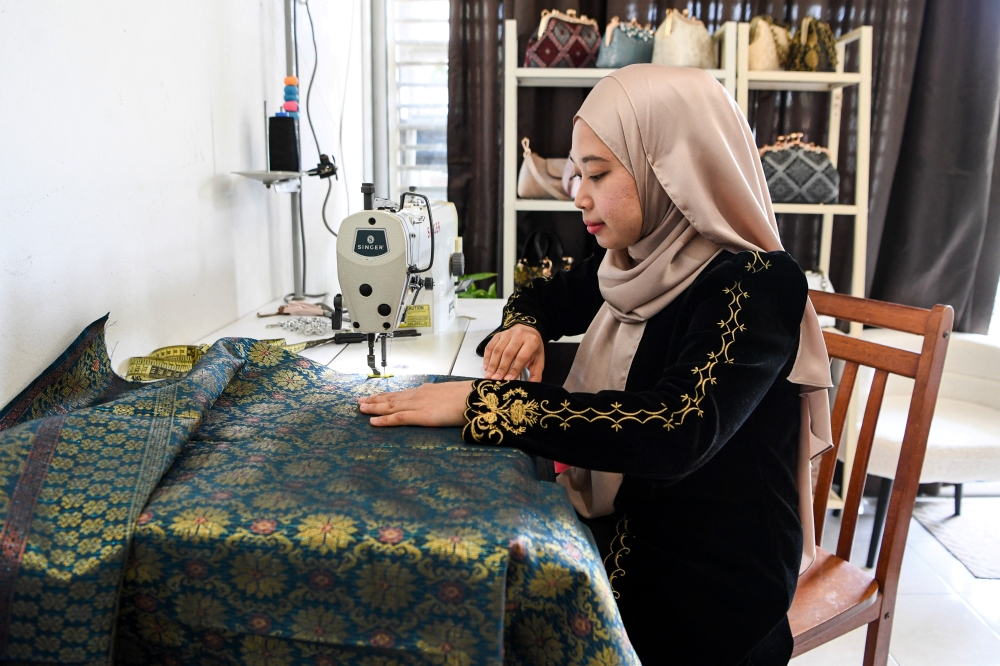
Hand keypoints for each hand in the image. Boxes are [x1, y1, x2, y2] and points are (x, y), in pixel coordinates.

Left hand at [358, 380, 472, 426]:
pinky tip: (373, 422)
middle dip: (375, 400)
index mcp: (426, 390)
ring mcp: (418, 405)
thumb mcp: (451, 394)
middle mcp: (418, 395)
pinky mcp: (421, 416)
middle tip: (360, 401)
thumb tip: (439, 401)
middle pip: (391, 398)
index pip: (401, 393)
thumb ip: (441, 398)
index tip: (375, 395)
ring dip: (374, 407)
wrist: (475, 397)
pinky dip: (384, 420)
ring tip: (361, 409)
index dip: (386, 395)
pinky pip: (398, 418)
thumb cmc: (468, 397)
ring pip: (390, 406)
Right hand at [483, 324, 544, 381]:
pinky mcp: (498, 335)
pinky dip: (487, 357)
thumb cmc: (532, 347)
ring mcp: (507, 333)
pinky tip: (486, 367)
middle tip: (496, 379)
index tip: (508, 379)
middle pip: (508, 353)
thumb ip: (536, 373)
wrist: (527, 330)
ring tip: (489, 376)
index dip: (514, 369)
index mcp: (531, 341)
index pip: (521, 357)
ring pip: (497, 350)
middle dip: (501, 368)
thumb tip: (532, 385)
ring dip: (492, 364)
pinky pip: (490, 346)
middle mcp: (519, 335)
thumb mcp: (538, 359)